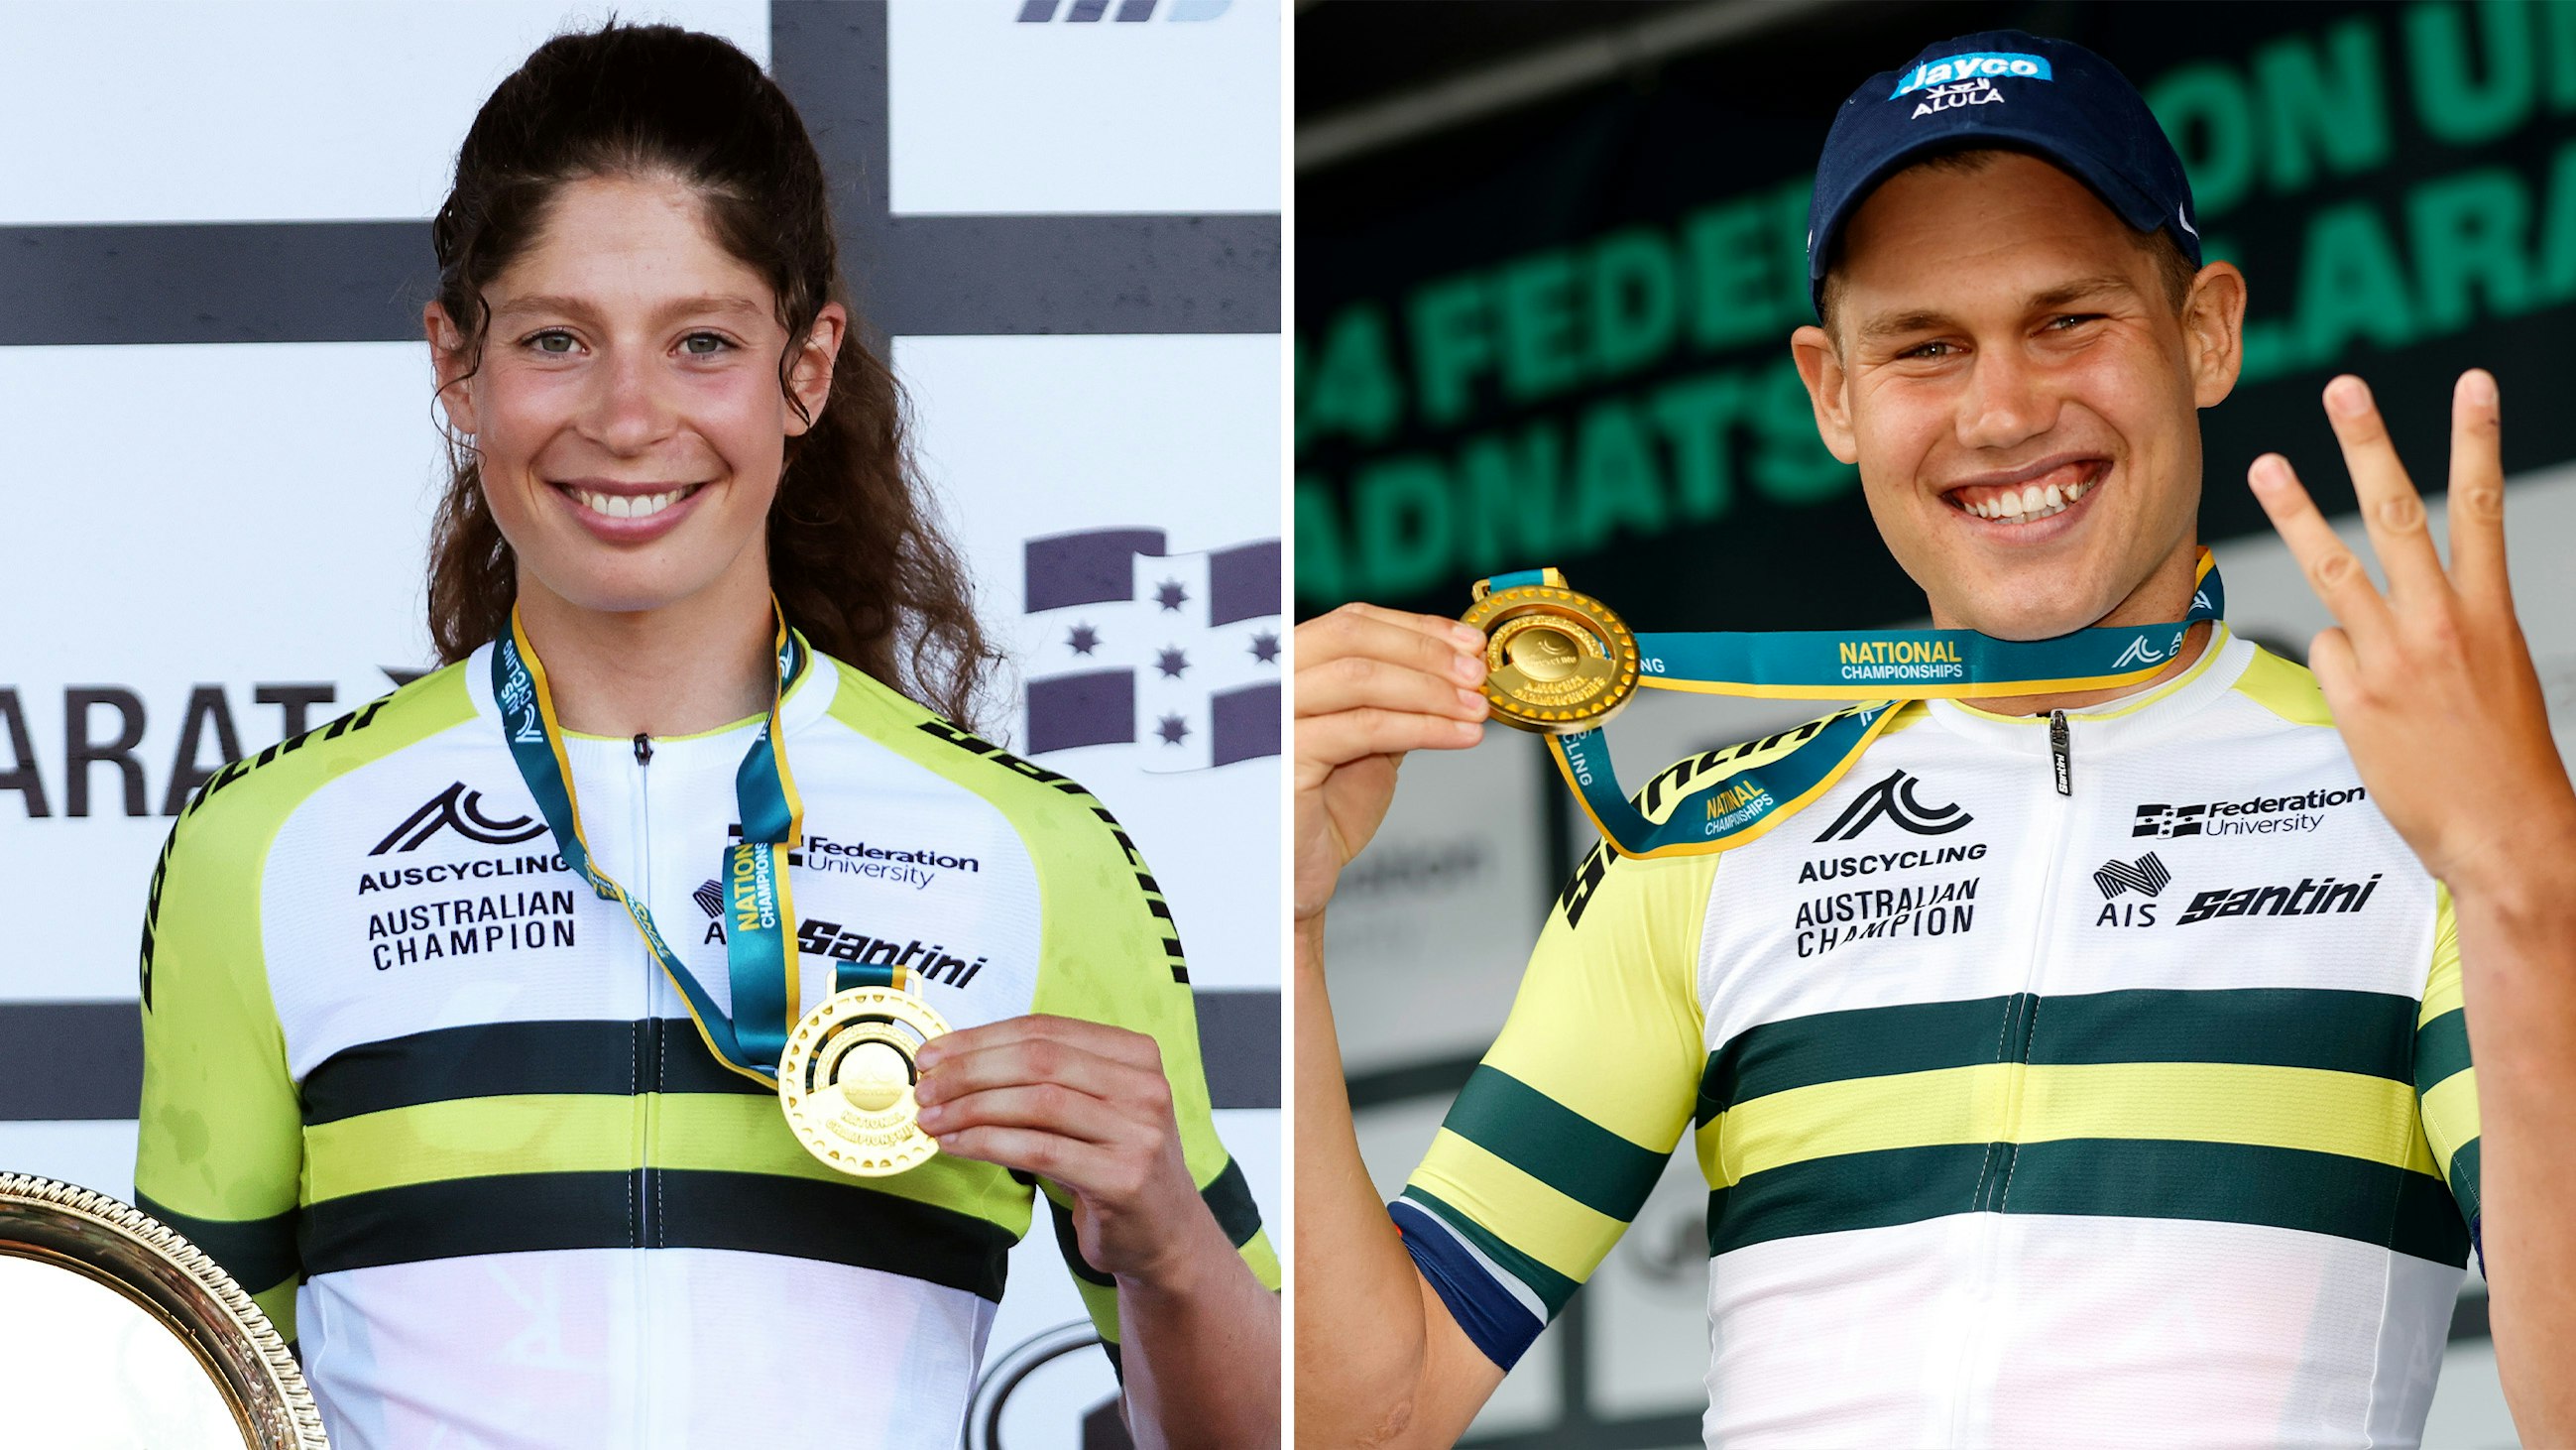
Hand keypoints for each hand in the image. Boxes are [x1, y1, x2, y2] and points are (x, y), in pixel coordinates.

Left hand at [912, 1014, 1214, 1284]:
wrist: (1165, 1235)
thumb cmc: (1114, 1166)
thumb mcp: (1092, 1108)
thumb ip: (1045, 1079)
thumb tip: (955, 1062)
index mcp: (1135, 1054)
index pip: (1045, 1029)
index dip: (980, 1038)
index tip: (933, 1054)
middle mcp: (1145, 1086)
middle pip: (1039, 1060)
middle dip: (969, 1071)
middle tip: (924, 1088)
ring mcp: (1139, 1132)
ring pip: (1037, 1103)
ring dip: (971, 1108)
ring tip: (931, 1119)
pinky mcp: (1123, 1178)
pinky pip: (1039, 1151)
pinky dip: (986, 1145)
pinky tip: (956, 1145)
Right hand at [1293, 605, 1490, 923]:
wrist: (1296, 877)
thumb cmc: (1322, 810)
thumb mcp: (1366, 740)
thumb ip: (1393, 698)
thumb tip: (1456, 665)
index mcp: (1285, 668)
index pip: (1352, 622)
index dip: (1417, 628)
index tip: (1469, 643)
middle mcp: (1268, 683)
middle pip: (1353, 636)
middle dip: (1427, 651)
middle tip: (1477, 673)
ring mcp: (1269, 717)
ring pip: (1361, 677)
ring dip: (1432, 689)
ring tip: (1476, 709)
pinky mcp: (1284, 758)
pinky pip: (1365, 728)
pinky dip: (1423, 727)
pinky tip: (1460, 737)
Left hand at [2247, 370, 2575, 893]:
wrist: (2504, 830)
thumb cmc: (2499, 754)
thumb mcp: (2494, 671)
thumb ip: (2446, 623)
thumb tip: (2382, 608)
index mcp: (2488, 610)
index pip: (2482, 506)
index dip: (2477, 439)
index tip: (2474, 381)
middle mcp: (2441, 621)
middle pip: (2398, 512)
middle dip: (2370, 444)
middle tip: (2345, 388)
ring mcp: (2393, 655)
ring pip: (2332, 566)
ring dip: (2295, 510)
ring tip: (2265, 463)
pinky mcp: (2356, 696)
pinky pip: (2326, 654)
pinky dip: (2338, 665)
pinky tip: (2368, 702)